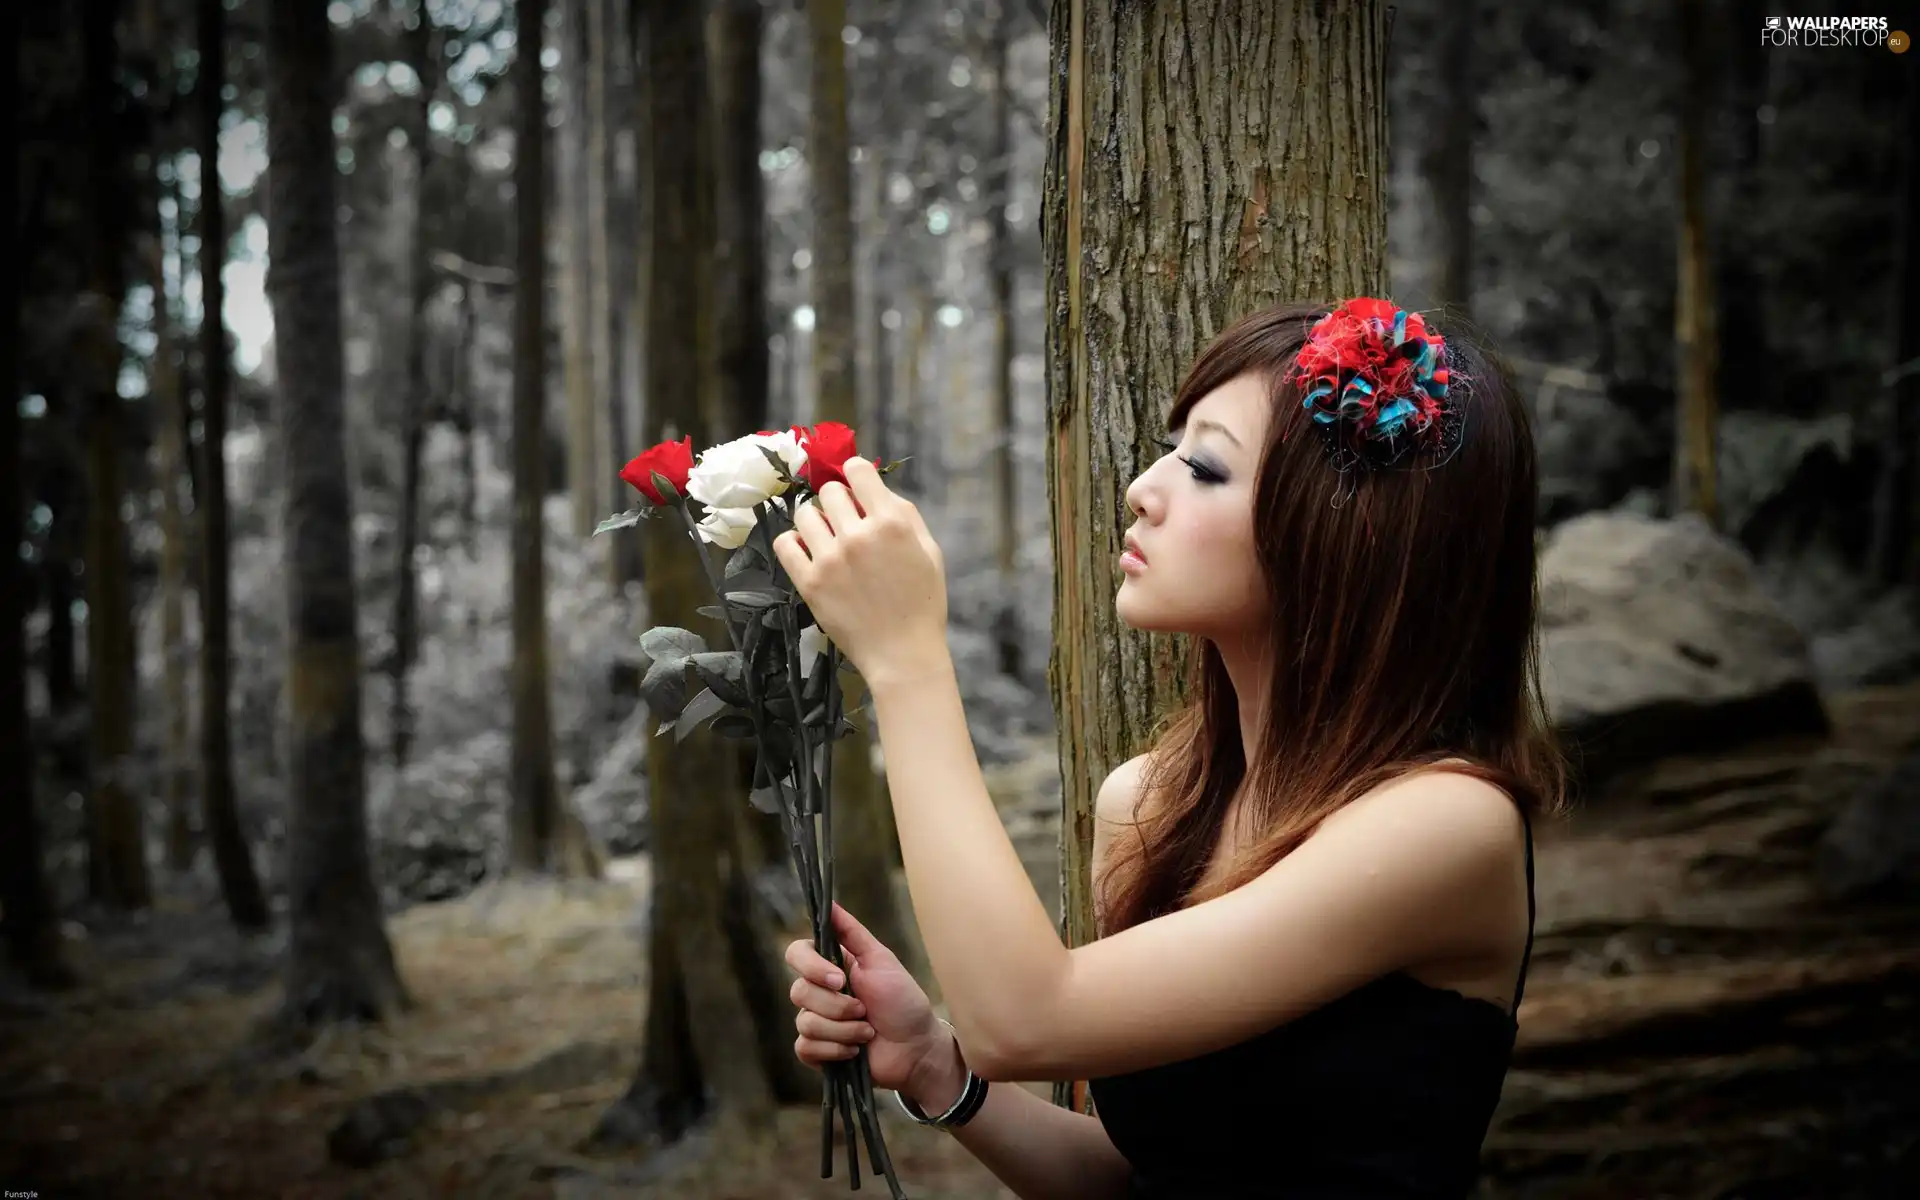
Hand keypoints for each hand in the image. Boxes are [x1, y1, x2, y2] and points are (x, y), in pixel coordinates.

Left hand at [772, 457, 948, 687]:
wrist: (903, 653)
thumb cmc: (923, 603)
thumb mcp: (930, 551)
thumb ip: (905, 514)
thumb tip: (875, 488)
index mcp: (891, 523)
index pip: (857, 470)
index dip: (856, 474)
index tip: (856, 486)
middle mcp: (858, 535)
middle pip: (829, 491)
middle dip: (838, 500)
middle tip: (846, 520)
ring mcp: (829, 559)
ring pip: (804, 513)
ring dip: (815, 520)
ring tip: (826, 538)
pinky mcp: (809, 583)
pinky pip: (785, 544)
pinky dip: (793, 542)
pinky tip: (808, 551)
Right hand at [787, 903, 951, 1097]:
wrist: (916, 1047)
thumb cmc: (903, 1001)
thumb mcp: (881, 960)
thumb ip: (852, 933)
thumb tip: (830, 902)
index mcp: (830, 966)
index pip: (796, 954)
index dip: (811, 967)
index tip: (839, 980)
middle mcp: (819, 992)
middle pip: (798, 992)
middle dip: (838, 1006)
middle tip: (865, 1010)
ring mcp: (816, 1021)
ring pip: (805, 1023)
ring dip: (843, 1030)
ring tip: (867, 1031)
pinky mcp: (818, 1050)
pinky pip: (806, 1048)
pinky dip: (835, 1050)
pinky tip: (855, 1051)